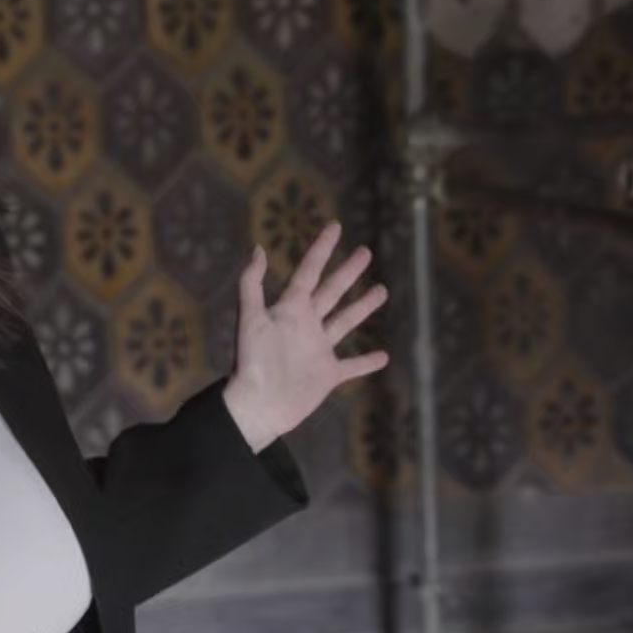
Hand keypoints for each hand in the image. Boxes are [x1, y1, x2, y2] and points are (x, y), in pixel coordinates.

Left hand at [222, 222, 389, 451]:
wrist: (256, 406)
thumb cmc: (250, 362)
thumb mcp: (249, 318)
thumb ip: (251, 283)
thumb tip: (257, 248)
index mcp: (290, 309)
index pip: (309, 271)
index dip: (322, 248)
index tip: (336, 227)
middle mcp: (306, 325)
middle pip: (332, 292)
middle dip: (349, 272)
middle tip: (366, 252)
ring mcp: (318, 350)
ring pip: (345, 322)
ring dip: (363, 307)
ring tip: (382, 291)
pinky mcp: (327, 375)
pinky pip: (352, 366)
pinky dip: (367, 362)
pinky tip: (384, 356)